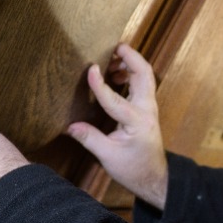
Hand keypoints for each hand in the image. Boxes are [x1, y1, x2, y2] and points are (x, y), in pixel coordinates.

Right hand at [68, 44, 168, 209]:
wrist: (154, 176)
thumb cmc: (133, 168)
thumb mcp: (108, 156)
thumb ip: (89, 138)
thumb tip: (69, 126)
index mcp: (137, 122)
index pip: (115, 100)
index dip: (100, 85)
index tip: (90, 69)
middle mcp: (147, 110)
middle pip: (144, 74)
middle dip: (130, 57)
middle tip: (113, 46)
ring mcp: (149, 107)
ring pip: (145, 76)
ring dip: (131, 63)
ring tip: (111, 59)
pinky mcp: (147, 108)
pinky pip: (142, 83)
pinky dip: (131, 73)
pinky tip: (115, 75)